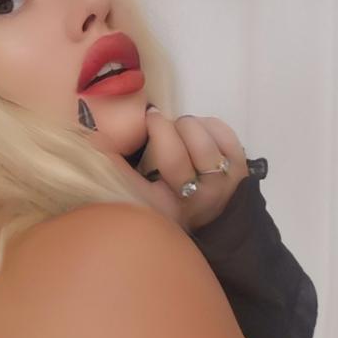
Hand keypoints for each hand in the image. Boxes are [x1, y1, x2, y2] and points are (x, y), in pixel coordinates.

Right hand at [114, 109, 250, 230]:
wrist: (215, 219)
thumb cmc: (171, 203)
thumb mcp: (141, 197)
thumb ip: (119, 172)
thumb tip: (96, 142)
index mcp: (167, 208)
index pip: (152, 169)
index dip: (150, 135)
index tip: (145, 118)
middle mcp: (195, 198)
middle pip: (174, 150)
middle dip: (163, 127)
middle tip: (158, 125)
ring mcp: (221, 182)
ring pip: (198, 135)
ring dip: (185, 124)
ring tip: (181, 132)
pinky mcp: (240, 166)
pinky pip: (220, 129)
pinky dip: (207, 124)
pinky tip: (200, 133)